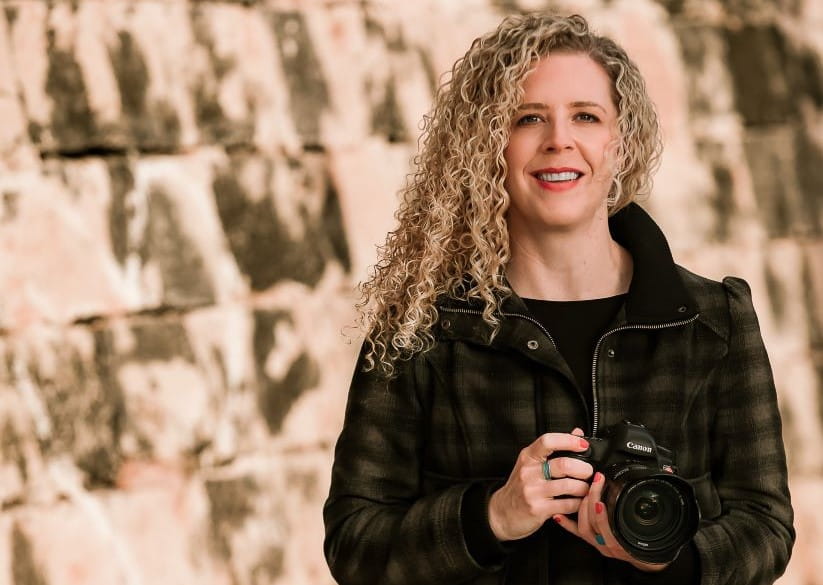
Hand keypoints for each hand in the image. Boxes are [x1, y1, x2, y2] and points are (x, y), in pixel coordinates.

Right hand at [488, 429, 593, 541]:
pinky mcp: (538, 509)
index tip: (583, 445)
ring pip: (568, 486)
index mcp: (528, 457)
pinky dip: (578, 503)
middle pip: (563, 465)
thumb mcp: (530, 464)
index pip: (548, 441)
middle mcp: (529, 472)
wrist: (502, 513)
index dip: (569, 440)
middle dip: (583, 469)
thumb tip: (576, 433)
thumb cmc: (519, 487)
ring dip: (583, 488)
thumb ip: (553, 449)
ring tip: (585, 488)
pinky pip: (567, 505)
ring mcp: (533, 491)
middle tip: (588, 472)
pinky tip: (578, 501)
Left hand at [553, 467, 670, 572]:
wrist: (650, 559)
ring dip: (582, 508)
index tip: (601, 492)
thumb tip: (665, 473)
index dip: (602, 511)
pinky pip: (578, 534)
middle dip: (591, 500)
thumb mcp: (657, 525)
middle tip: (594, 481)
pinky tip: (560, 513)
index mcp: (625, 541)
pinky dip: (567, 523)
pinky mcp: (594, 543)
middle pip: (594, 524)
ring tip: (585, 490)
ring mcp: (601, 544)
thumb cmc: (653, 542)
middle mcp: (611, 544)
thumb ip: (656, 503)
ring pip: (585, 528)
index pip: (609, 527)